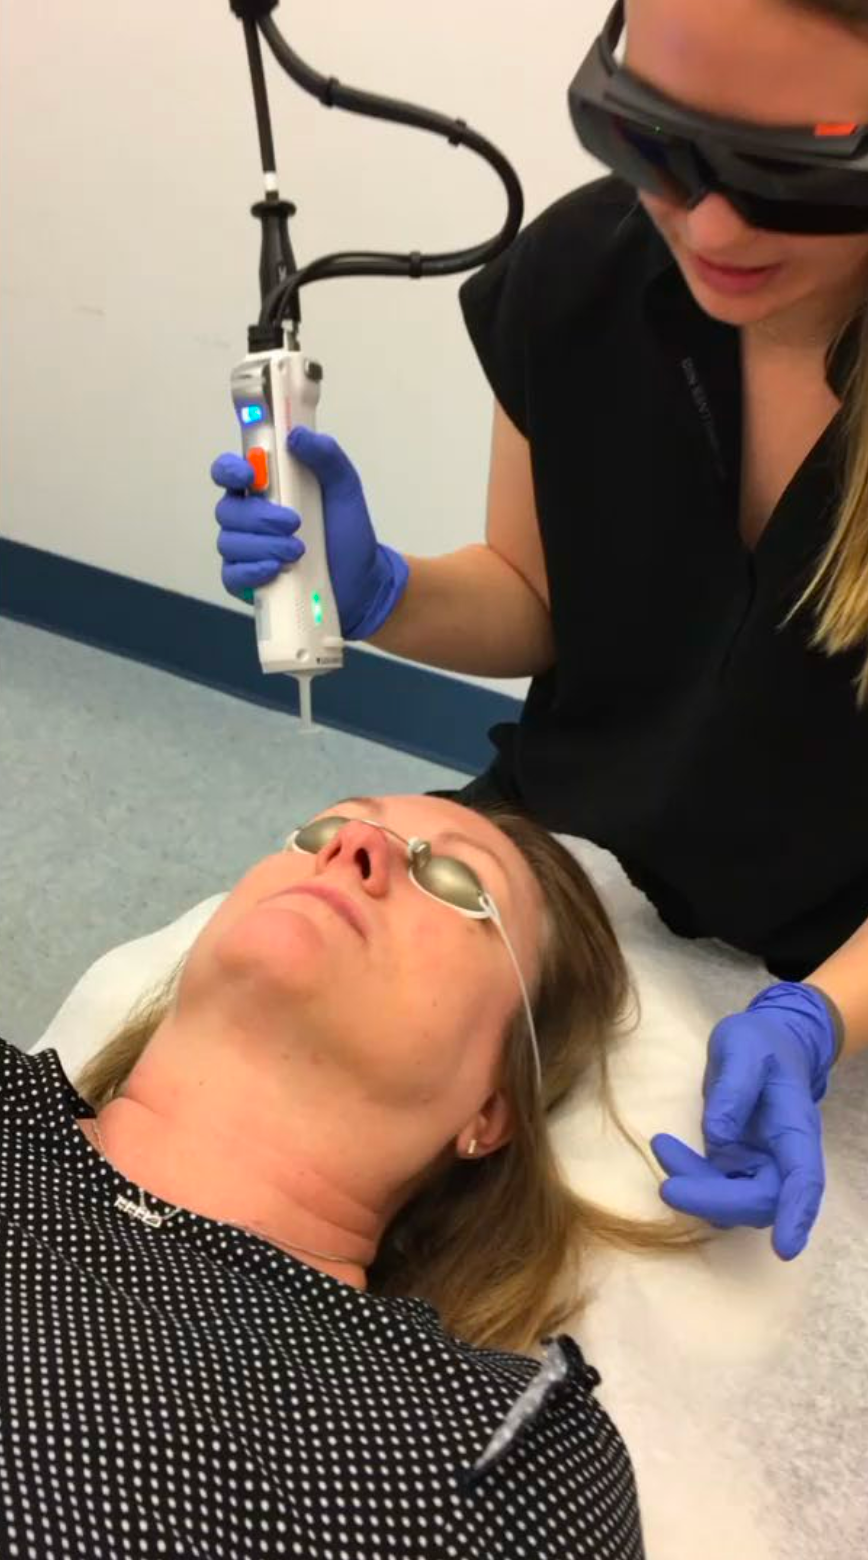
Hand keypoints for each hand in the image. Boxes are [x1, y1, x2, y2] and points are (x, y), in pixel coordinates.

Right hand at [211, 428, 408, 637]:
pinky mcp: (246, 582)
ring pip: (229, 543)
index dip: (229, 470)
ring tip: (298, 551)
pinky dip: (252, 571)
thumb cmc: (348, 532)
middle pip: (227, 510)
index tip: (248, 475)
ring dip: (263, 545)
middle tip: (294, 523)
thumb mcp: (345, 488)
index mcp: (265, 490)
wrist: (361, 581)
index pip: (228, 472)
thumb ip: (327, 457)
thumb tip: (297, 435)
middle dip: (260, 517)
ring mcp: (245, 551)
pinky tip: (276, 569)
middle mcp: (248, 518)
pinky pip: (232, 575)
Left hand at [652, 983, 839, 1259]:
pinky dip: (688, 1177)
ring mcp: (758, 1165)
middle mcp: (782, 1157)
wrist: (760, 1043)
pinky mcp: (734, 1166)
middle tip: (668, 1188)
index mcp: (796, 1129)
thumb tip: (717, 1138)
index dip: (796, 1214)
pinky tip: (666, 1148)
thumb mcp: (743, 1048)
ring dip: (696, 1190)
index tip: (785, 1248)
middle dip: (715, 1202)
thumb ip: (733, 1088)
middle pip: (761, 1201)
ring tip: (662, 1145)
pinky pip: (713, 1189)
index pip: (803, 1179)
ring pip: (733, 1202)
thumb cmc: (759, 1043)